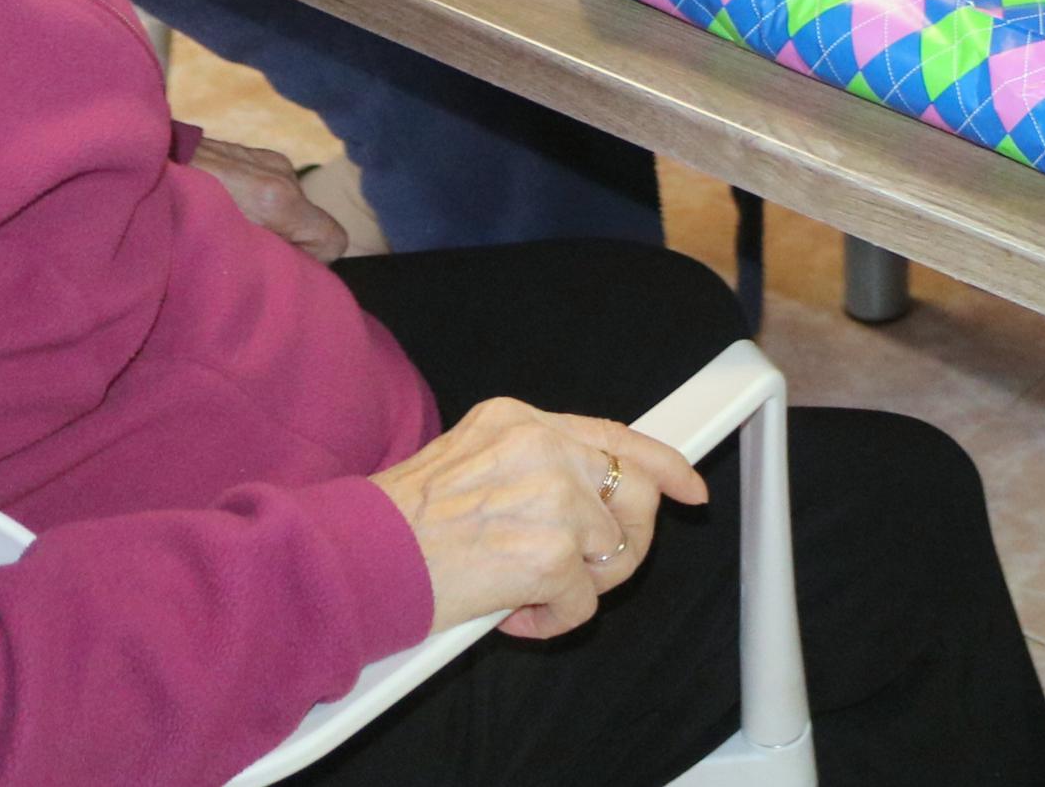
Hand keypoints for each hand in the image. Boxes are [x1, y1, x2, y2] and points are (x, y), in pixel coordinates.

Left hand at [188, 135, 345, 264]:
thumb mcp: (223, 249)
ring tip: (234, 228)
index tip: (283, 266)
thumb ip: (267, 259)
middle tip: (251, 253)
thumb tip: (291, 276)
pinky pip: (278, 187)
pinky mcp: (260, 152)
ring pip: (294, 206)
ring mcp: (272, 160)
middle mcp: (283, 176)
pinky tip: (231, 207)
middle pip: (313, 223)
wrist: (150, 159)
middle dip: (290, 242)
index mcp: (277, 201)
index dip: (316, 260)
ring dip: (273, 221)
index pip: (334, 239)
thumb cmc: (180, 211)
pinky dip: (262, 202)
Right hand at [371, 398, 707, 638]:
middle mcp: (543, 448)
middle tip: (575, 574)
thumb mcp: (468, 464)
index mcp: (521, 422)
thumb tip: (588, 504)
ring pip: (614, 555)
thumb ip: (531, 469)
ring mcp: (552, 498)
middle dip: (620, 546)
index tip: (688, 487)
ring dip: (572, 587)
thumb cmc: (398, 527)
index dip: (663, 464)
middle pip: (633, 498)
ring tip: (517, 590)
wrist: (356, 559)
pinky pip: (583, 604)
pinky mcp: (551, 553)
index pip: (614, 434)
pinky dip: (548, 622)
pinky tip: (503, 612)